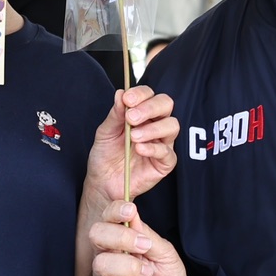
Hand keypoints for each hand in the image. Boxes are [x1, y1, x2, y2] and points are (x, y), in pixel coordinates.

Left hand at [85, 86, 179, 217]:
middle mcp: (155, 124)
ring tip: (134, 136)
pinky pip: (167, 152)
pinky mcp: (165, 162)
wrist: (103, 182)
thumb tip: (121, 93)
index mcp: (142, 113)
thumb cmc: (106, 155)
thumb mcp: (105, 132)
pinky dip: (153, 148)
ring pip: (171, 126)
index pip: (149, 95)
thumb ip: (115, 114)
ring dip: (152, 128)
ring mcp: (162, 143)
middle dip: (149, 107)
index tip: (127, 99)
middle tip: (131, 117)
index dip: (141, 94)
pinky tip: (139, 149)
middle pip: (166, 104)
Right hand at [90, 203, 185, 275]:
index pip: (108, 216)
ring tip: (147, 273)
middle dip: (120, 237)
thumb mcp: (166, 253)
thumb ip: (148, 236)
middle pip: (96, 234)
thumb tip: (133, 214)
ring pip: (101, 263)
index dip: (115, 210)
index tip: (130, 211)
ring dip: (129, 267)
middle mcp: (109, 251)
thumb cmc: (166, 274)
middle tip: (144, 246)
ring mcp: (105, 273)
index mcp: (122, 236)